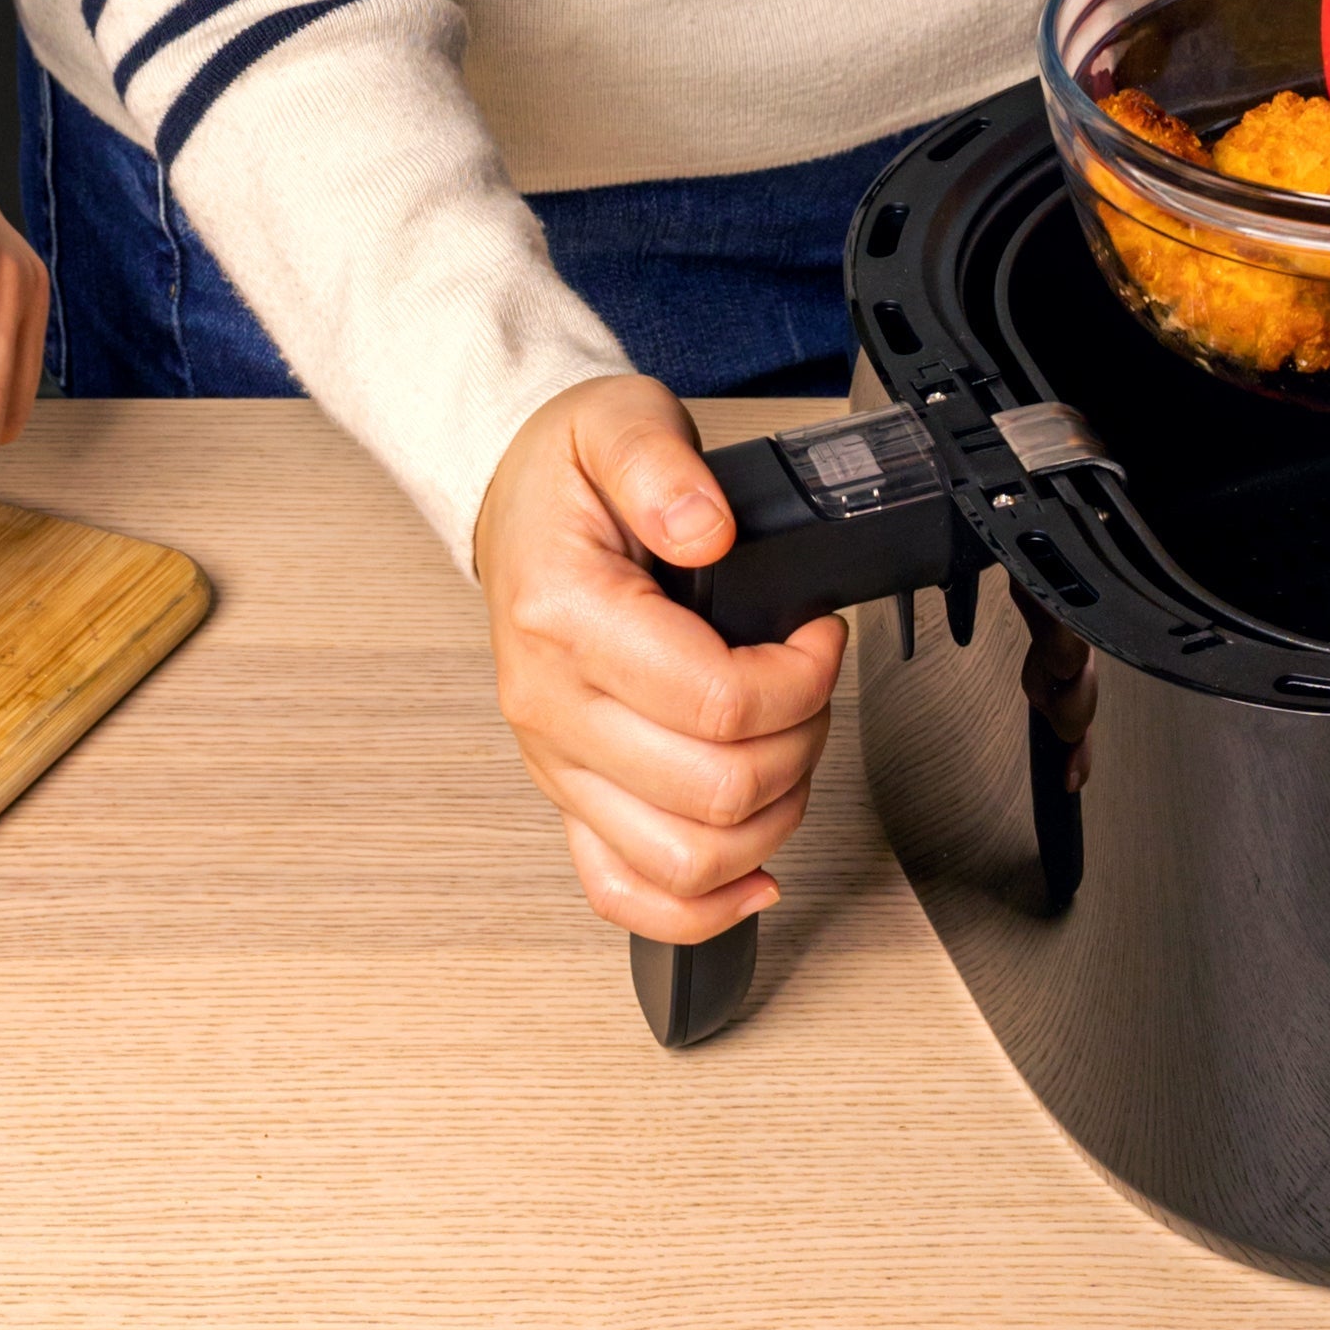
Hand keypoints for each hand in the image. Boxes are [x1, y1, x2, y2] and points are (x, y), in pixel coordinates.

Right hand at [472, 372, 845, 946]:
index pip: (715, 703)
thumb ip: (662, 467)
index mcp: (564, 618)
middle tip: (810, 683)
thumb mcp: (618, 421)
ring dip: (770, 819)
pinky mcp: (567, 794)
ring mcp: (556, 761)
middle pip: (713, 794)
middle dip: (798, 743)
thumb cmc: (566, 470)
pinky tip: (752, 873)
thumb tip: (706, 529)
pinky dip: (698, 908)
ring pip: (684, 860)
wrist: (509, 495)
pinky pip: (623, 892)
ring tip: (788, 748)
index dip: (800, 679)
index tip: (820, 635)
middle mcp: (550, 705)